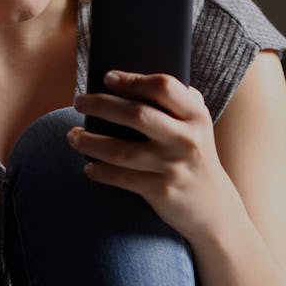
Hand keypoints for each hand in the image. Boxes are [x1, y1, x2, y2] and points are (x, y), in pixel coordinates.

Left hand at [69, 71, 241, 241]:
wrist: (213, 208)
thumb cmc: (192, 154)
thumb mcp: (195, 125)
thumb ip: (175, 101)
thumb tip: (126, 79)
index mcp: (196, 115)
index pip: (163, 87)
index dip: (132, 80)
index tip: (107, 77)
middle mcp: (187, 139)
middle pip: (136, 114)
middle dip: (100, 105)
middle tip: (79, 101)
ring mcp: (173, 166)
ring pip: (120, 150)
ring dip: (90, 141)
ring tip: (72, 136)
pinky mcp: (161, 191)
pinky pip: (121, 178)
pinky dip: (100, 171)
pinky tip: (89, 166)